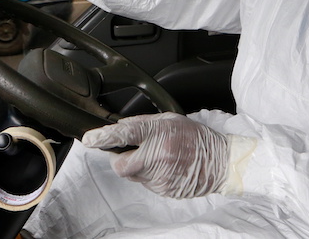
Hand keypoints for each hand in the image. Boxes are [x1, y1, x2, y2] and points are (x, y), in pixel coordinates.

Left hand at [82, 113, 228, 198]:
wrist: (219, 162)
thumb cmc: (195, 138)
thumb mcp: (170, 119)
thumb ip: (144, 122)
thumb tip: (120, 127)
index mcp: (159, 134)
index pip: (124, 134)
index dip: (104, 137)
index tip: (89, 139)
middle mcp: (158, 156)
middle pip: (121, 165)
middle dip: (117, 158)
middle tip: (124, 151)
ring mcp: (160, 176)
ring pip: (133, 175)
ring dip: (137, 166)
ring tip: (156, 156)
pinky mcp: (163, 190)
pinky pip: (146, 183)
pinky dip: (149, 174)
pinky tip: (164, 166)